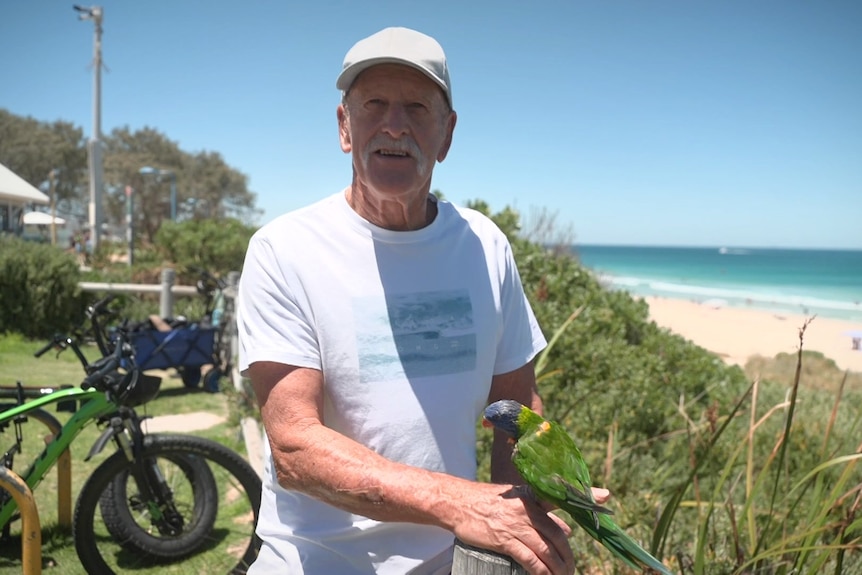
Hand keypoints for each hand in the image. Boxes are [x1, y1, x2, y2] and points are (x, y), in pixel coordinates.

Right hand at [451, 483, 575, 574]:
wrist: (457, 502)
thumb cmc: (487, 501)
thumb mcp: (516, 500)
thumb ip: (542, 514)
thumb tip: (568, 530)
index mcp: (532, 496)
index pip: (563, 496)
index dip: (585, 496)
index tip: (606, 497)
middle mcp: (527, 509)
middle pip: (558, 533)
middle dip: (568, 554)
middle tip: (572, 568)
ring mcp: (516, 524)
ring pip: (546, 548)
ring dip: (558, 566)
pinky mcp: (504, 539)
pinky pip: (529, 557)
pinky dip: (541, 569)